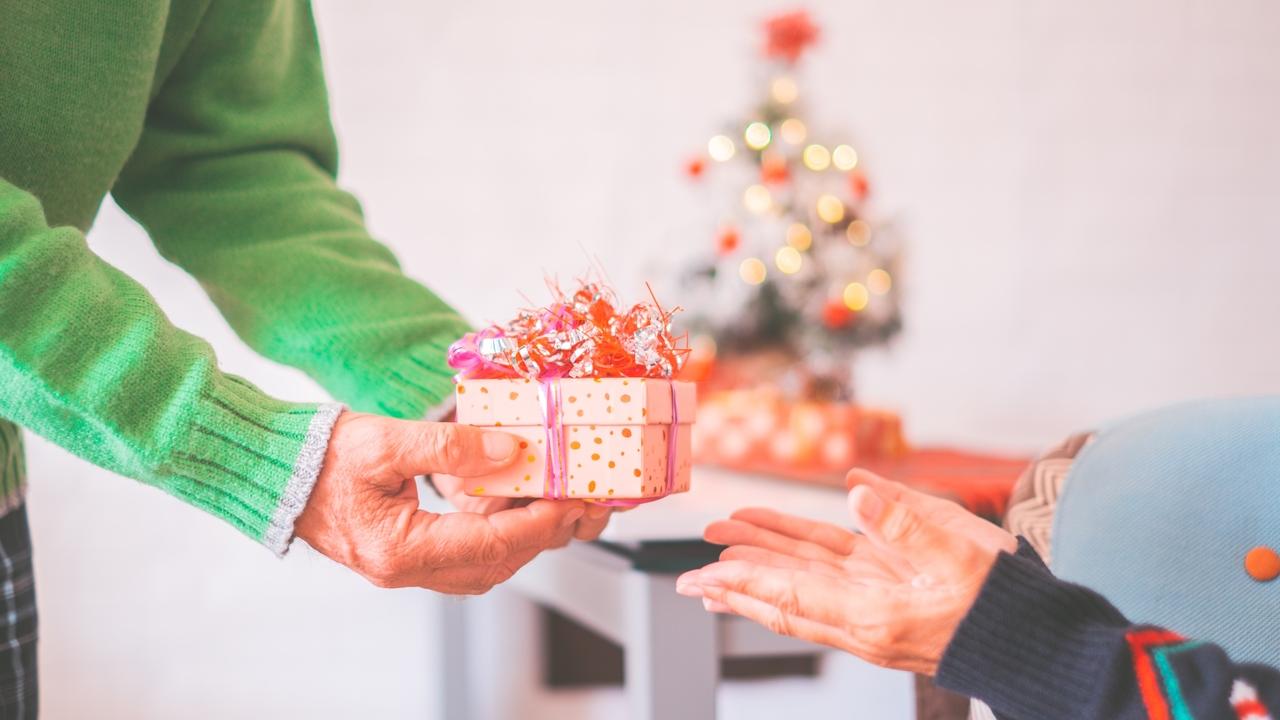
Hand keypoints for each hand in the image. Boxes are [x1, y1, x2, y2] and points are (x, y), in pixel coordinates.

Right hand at [295, 411, 588, 593]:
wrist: (277, 470)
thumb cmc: (320, 457)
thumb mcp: (386, 441)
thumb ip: (451, 447)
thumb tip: (510, 452)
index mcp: (399, 550)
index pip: (490, 547)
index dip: (538, 524)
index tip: (570, 501)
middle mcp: (405, 569)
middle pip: (494, 564)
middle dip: (541, 535)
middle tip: (576, 503)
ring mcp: (405, 566)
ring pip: (483, 564)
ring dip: (522, 537)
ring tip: (554, 502)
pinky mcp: (406, 553)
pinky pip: (465, 553)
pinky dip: (496, 532)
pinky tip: (512, 502)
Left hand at [676, 469, 1016, 674]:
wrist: (1038, 643)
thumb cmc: (1006, 602)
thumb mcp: (964, 554)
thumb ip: (908, 522)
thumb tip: (856, 490)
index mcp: (876, 616)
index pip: (794, 597)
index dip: (748, 583)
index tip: (706, 574)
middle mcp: (864, 618)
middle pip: (785, 598)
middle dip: (736, 582)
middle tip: (688, 575)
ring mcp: (872, 607)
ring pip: (801, 585)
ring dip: (759, 566)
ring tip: (718, 550)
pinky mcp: (884, 595)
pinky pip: (827, 576)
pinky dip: (795, 561)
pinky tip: (775, 543)